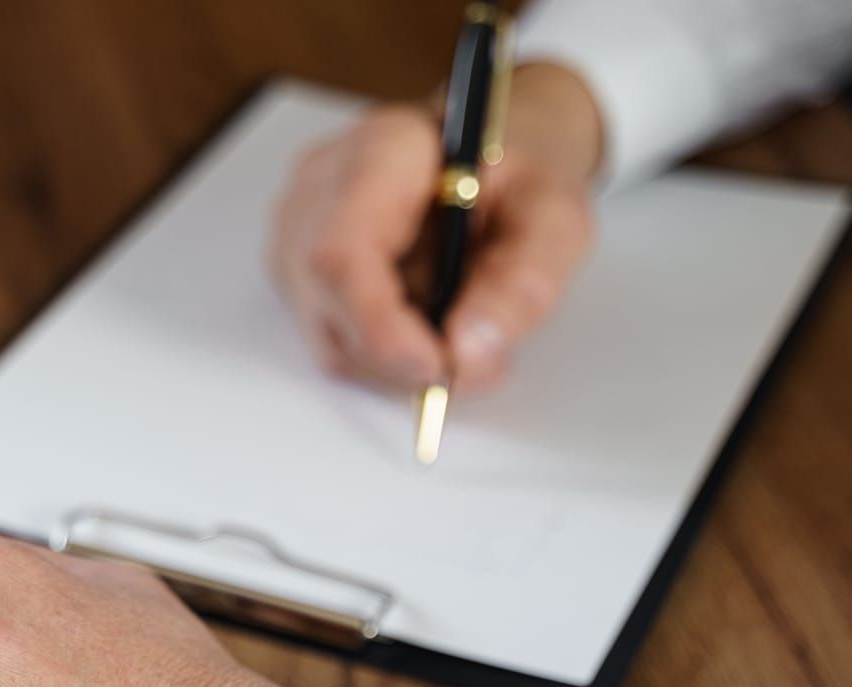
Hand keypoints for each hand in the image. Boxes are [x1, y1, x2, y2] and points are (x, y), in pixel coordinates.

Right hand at [268, 63, 601, 388]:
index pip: (342, 255)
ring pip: (332, 340)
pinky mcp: (301, 278)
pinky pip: (336, 342)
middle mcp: (316, 197)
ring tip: (468, 336)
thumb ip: (524, 281)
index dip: (379, 326)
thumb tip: (470, 352)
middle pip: (332, 308)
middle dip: (406, 358)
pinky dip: (390, 356)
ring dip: (403, 362)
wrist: (489, 154)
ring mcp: (297, 239)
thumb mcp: (555, 217)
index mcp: (377, 155)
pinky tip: (435, 330)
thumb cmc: (517, 174)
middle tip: (479, 362)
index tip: (437, 366)